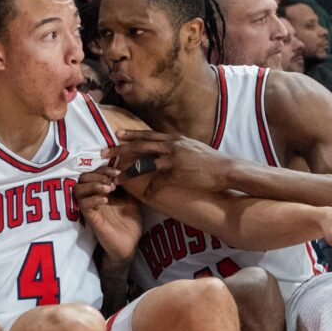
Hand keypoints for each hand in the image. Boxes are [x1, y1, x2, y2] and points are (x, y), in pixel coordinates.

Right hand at [75, 165, 142, 259]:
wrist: (130, 244)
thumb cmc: (129, 223)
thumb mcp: (132, 200)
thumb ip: (128, 186)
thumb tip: (130, 170)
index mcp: (102, 191)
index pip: (95, 173)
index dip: (105, 169)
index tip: (118, 173)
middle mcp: (93, 198)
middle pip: (82, 178)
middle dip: (97, 175)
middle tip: (112, 182)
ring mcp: (91, 208)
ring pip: (78, 190)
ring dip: (93, 185)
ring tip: (109, 189)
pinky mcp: (91, 219)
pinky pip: (83, 205)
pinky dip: (93, 199)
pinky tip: (106, 200)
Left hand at [101, 129, 229, 193]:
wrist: (227, 169)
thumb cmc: (212, 161)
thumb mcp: (193, 147)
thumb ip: (180, 147)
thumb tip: (171, 147)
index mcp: (175, 139)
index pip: (148, 135)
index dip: (132, 134)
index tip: (118, 134)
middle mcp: (172, 146)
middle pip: (140, 146)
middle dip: (120, 148)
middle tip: (104, 151)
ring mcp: (174, 159)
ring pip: (144, 163)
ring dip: (129, 171)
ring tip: (116, 177)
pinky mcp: (178, 174)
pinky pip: (159, 183)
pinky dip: (150, 190)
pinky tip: (144, 196)